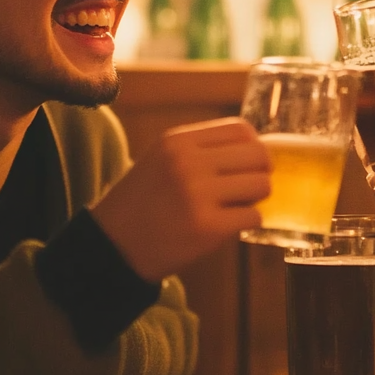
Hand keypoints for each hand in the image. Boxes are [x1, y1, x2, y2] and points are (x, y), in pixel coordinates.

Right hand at [91, 117, 270, 282]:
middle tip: (249, 187)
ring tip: (237, 206)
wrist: (113, 245)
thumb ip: (201, 150)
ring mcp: (199, 194)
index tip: (250, 162)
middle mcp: (188, 162)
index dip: (254, 145)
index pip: (241, 129)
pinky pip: (253, 217)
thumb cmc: (142, 202)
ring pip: (261, 185)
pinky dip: (247, 222)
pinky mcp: (208, 227)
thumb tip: (255, 149)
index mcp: (178, 141)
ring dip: (256, 198)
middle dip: (261, 172)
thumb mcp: (162, 159)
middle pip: (258, 154)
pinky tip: (229, 225)